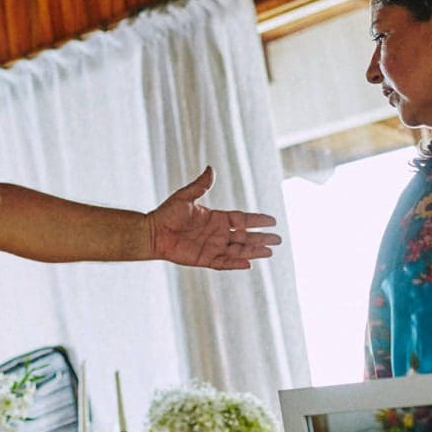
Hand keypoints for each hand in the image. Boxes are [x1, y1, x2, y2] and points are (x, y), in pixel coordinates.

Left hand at [147, 166, 280, 269]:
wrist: (152, 231)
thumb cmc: (167, 213)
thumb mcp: (185, 196)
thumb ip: (201, 185)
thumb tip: (210, 168)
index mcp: (216, 218)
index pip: (241, 219)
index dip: (257, 220)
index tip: (272, 220)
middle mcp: (217, 233)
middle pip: (244, 236)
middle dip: (261, 238)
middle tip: (278, 239)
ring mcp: (212, 247)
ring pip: (238, 250)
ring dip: (253, 251)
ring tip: (270, 252)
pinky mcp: (205, 259)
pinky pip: (224, 262)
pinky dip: (235, 264)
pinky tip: (248, 264)